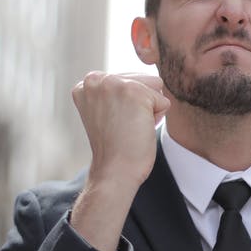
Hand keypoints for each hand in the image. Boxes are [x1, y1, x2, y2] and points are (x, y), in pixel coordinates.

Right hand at [72, 72, 170, 189]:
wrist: (114, 171)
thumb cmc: (115, 147)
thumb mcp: (106, 110)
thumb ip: (115, 91)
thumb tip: (152, 79)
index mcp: (87, 83)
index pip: (127, 79)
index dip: (128, 104)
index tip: (113, 122)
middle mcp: (96, 79)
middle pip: (142, 79)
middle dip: (140, 104)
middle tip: (122, 126)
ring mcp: (114, 83)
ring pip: (155, 86)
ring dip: (150, 109)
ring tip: (130, 127)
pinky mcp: (135, 92)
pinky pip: (164, 101)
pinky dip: (157, 118)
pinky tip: (138, 130)